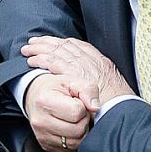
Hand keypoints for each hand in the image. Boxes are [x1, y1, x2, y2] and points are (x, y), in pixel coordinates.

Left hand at [20, 34, 134, 107]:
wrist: (122, 110)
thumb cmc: (119, 105)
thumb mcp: (115, 88)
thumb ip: (102, 81)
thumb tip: (95, 84)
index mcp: (101, 61)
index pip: (78, 45)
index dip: (62, 42)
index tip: (51, 41)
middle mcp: (91, 61)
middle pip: (65, 45)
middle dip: (48, 42)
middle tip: (34, 42)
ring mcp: (82, 67)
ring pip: (57, 51)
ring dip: (40, 49)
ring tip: (28, 50)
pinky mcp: (74, 76)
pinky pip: (54, 63)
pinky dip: (42, 60)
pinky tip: (32, 61)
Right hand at [23, 73, 94, 151]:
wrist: (35, 96)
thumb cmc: (55, 88)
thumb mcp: (72, 81)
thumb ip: (87, 90)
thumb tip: (95, 108)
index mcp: (45, 101)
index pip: (76, 112)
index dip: (82, 107)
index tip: (76, 102)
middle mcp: (40, 121)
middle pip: (77, 130)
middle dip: (83, 121)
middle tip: (78, 112)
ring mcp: (42, 136)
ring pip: (75, 143)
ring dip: (80, 132)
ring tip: (74, 120)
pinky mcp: (46, 146)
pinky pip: (70, 150)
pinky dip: (74, 140)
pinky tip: (69, 128)